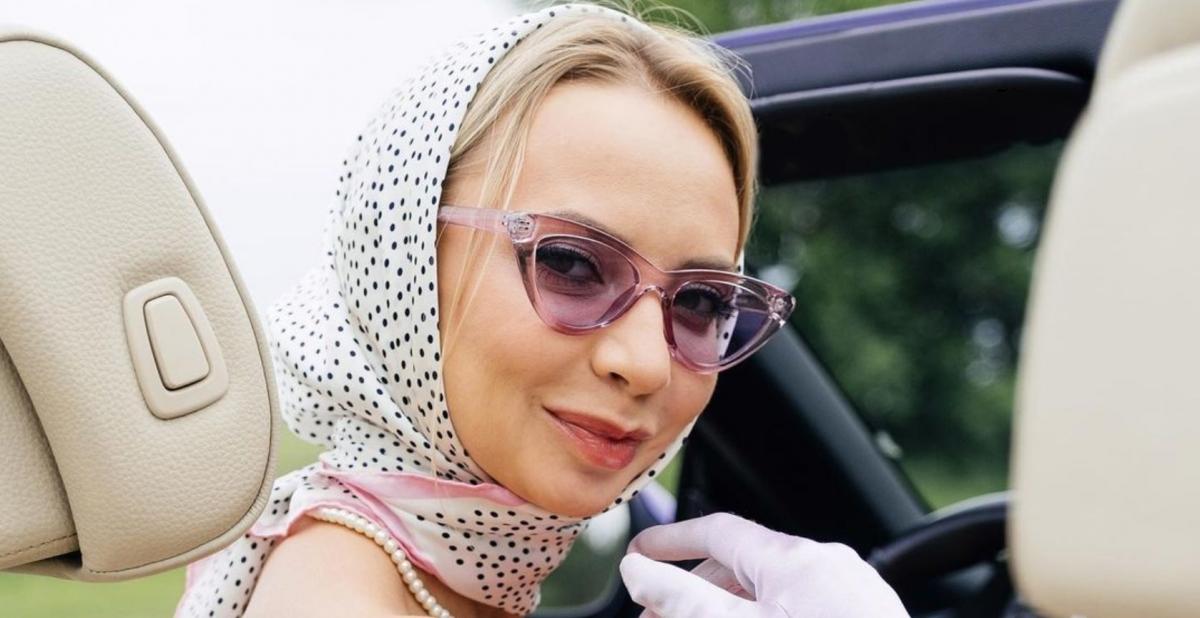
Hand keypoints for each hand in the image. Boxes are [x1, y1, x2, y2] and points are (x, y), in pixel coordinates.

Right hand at [619, 512, 908, 617]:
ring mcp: (853, 596)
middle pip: (742, 566)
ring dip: (727, 609)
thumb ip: (684, 602)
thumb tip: (639, 571)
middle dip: (693, 591)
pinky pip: (802, 609)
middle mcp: (828, 567)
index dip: (670, 542)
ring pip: (772, 593)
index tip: (639, 555)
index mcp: (795, 560)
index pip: (718, 531)